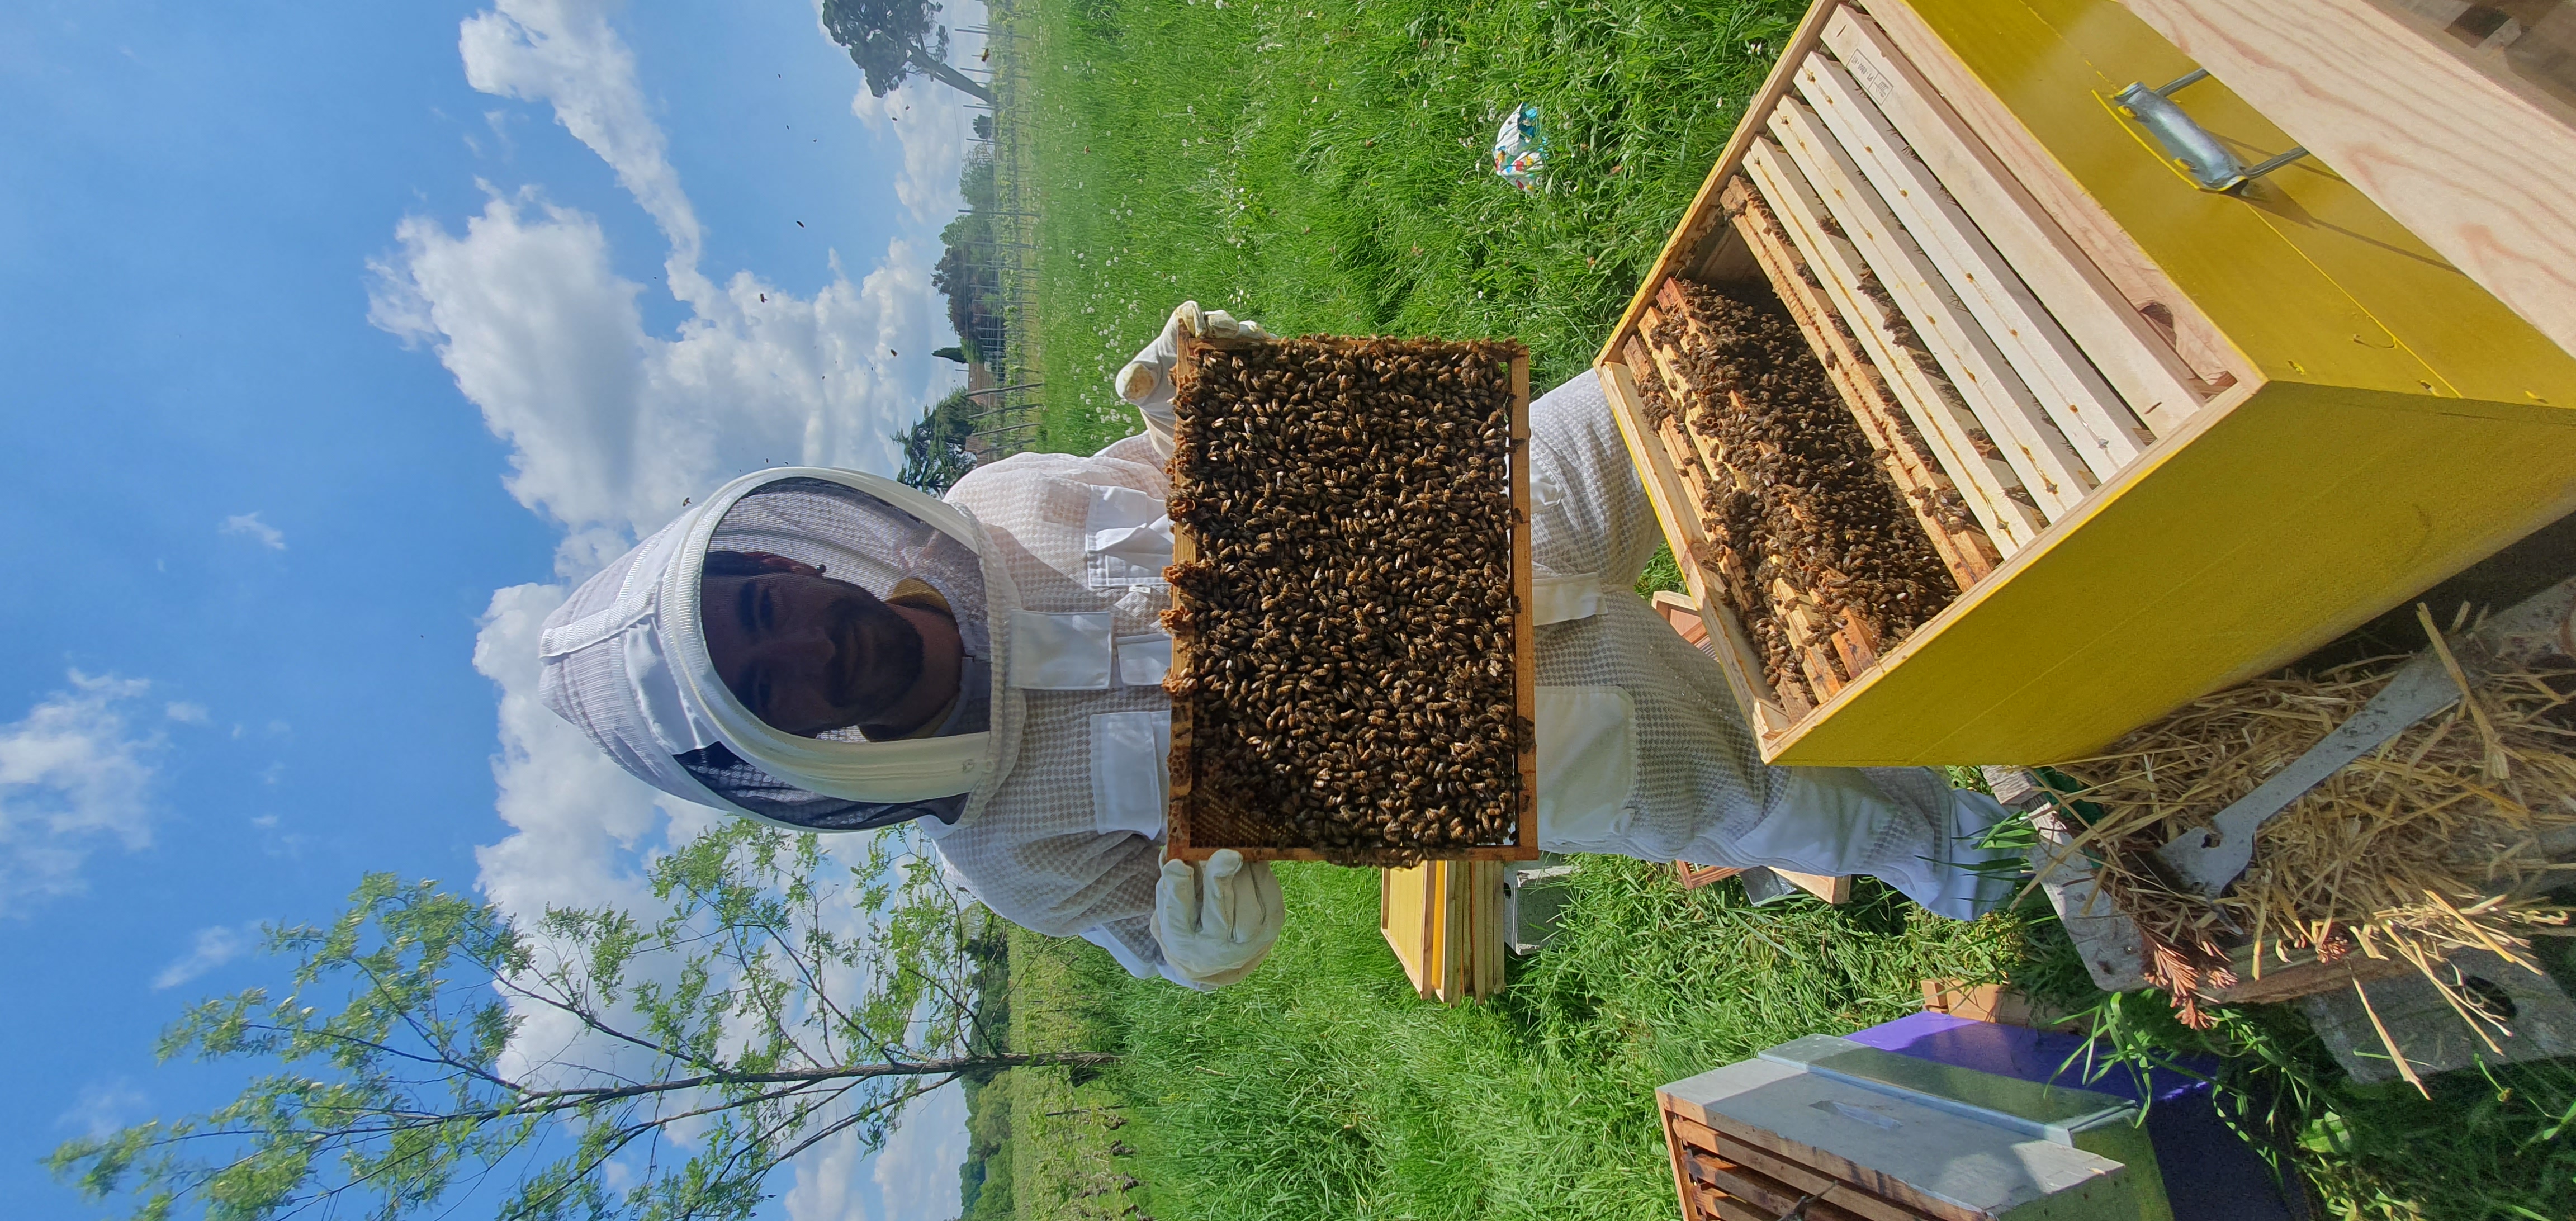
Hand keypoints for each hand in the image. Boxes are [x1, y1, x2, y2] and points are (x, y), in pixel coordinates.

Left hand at [1115, 301, 1271, 410]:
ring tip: (1261, 341)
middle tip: (1231, 332)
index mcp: (1179, 334)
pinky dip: (1272, 359)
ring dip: (1254, 338)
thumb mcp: (1135, 389)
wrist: (1172, 418)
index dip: (1193, 316)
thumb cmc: (1150, 392)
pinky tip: (1281, 362)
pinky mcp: (1247, 369)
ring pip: (1246, 337)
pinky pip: (1262, 360)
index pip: (1186, 315)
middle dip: (1228, 324)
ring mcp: (1230, 352)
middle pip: (1221, 322)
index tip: (1197, 329)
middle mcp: (1209, 336)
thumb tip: (1132, 382)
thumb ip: (1130, 382)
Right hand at [1151, 848, 1284, 986]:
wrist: (1220, 951)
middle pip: (1218, 911)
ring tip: (1234, 853)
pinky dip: (1261, 872)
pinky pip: (1268, 895)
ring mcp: (1246, 940)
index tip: (1178, 864)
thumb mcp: (1172, 905)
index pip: (1177, 913)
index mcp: (1181, 938)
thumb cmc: (1190, 917)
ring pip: (1247, 902)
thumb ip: (1169, 882)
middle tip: (1226, 855)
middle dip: (1220, 879)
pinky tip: (1252, 860)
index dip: (1178, 888)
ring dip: (1242, 871)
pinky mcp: (1270, 928)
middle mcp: (1213, 945)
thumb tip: (1169, 854)